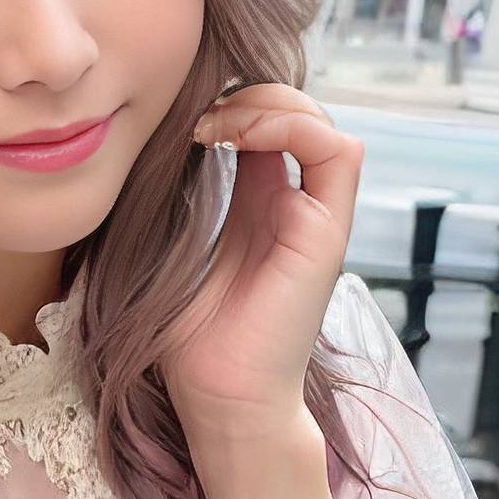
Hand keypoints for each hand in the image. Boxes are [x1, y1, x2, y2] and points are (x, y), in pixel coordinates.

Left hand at [160, 82, 363, 448]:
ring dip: (268, 104)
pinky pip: (337, 150)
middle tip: (198, 116)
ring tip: (216, 124)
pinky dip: (292, 125)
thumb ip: (182, 204)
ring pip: (321, 121)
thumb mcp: (176, 256)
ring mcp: (318, 218)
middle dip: (249, 95)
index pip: (267, 126)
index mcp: (264, 209)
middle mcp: (296, 207)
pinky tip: (237, 137)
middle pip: (296, 114)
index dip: (232, 105)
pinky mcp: (327, 233)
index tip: (183, 123)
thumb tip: (161, 149)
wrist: (221, 403)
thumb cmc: (192, 347)